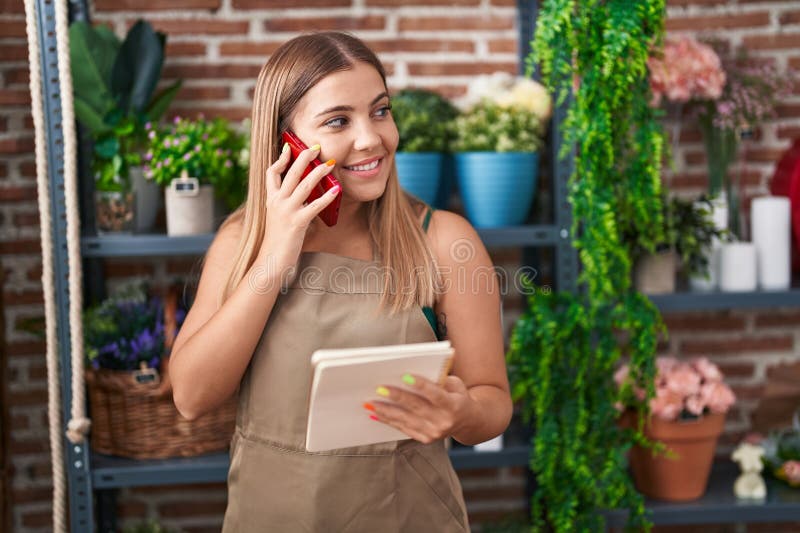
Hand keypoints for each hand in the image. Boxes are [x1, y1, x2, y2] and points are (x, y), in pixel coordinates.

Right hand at [258, 143, 340, 270]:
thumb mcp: (278, 216)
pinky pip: (314, 205)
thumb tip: (305, 192)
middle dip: (304, 156)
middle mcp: (277, 201)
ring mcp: (286, 211)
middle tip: (316, 146)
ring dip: (319, 172)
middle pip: (291, 172)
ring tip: (330, 163)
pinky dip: (327, 196)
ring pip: (304, 184)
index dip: (280, 158)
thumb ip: (287, 203)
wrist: (271, 260)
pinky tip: (336, 190)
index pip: (271, 172)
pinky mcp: (297, 222)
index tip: (289, 146)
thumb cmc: (278, 240)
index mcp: (271, 199)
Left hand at [368, 375, 473, 443]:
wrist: (468, 422)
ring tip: (371, 402)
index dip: (421, 385)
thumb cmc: (457, 396)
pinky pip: (403, 428)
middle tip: (380, 388)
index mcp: (454, 405)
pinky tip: (376, 413)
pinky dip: (388, 420)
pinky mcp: (425, 439)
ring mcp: (434, 433)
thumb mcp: (455, 385)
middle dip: (397, 397)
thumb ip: (438, 379)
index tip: (405, 376)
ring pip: (406, 420)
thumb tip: (412, 374)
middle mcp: (444, 421)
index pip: (436, 394)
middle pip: (417, 407)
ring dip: (386, 411)